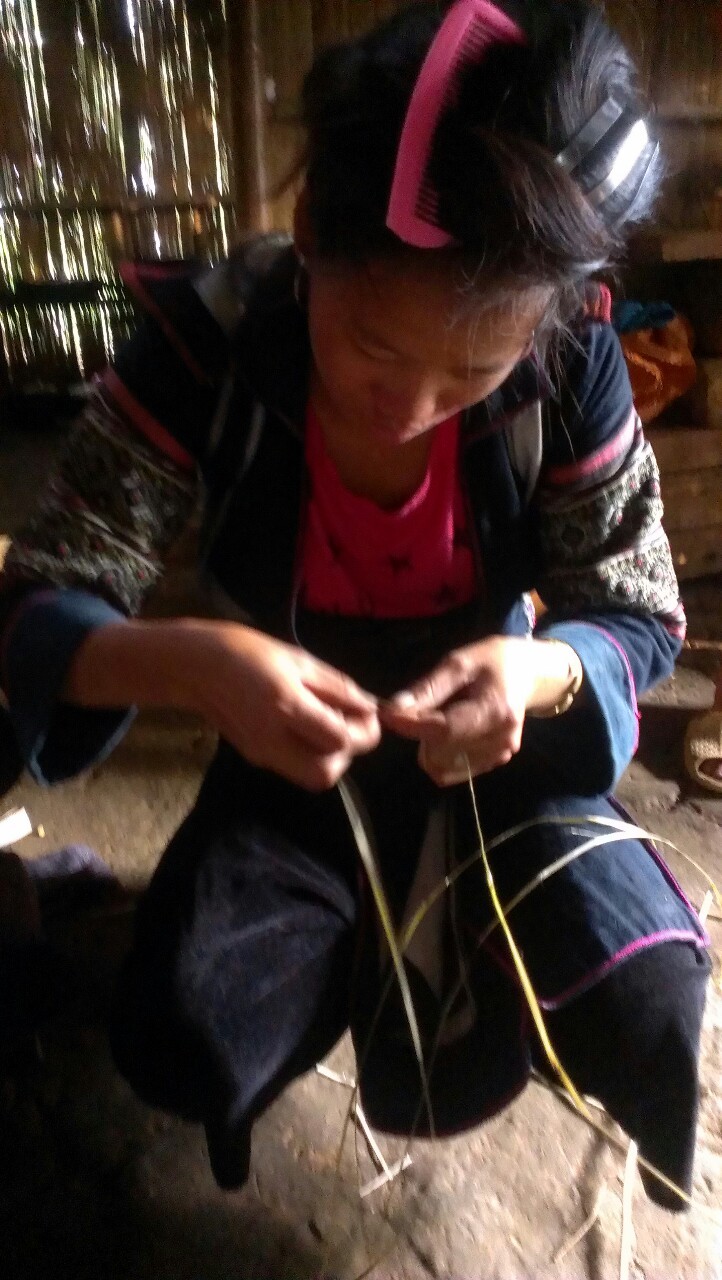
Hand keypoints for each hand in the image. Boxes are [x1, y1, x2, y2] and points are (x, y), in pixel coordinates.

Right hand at [177, 621, 380, 790]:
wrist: (196, 666)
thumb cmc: (248, 651)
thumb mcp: (299, 659)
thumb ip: (337, 687)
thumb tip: (369, 706)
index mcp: (285, 705)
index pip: (339, 740)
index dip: (363, 729)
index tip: (365, 711)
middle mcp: (272, 738)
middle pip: (326, 773)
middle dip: (348, 752)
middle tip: (348, 724)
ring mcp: (262, 753)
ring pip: (312, 778)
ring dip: (332, 757)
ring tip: (327, 725)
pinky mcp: (256, 758)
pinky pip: (296, 768)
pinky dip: (313, 755)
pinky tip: (307, 728)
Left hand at [380, 636, 579, 785]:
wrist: (527, 674)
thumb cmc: (491, 662)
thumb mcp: (459, 662)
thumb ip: (428, 688)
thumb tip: (394, 709)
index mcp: (495, 711)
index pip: (444, 730)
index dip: (411, 726)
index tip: (387, 714)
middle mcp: (501, 740)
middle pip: (441, 753)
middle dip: (420, 735)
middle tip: (415, 710)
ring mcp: (500, 755)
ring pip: (444, 767)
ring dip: (430, 747)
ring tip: (438, 718)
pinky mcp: (495, 762)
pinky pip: (454, 769)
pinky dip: (443, 753)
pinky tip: (451, 730)